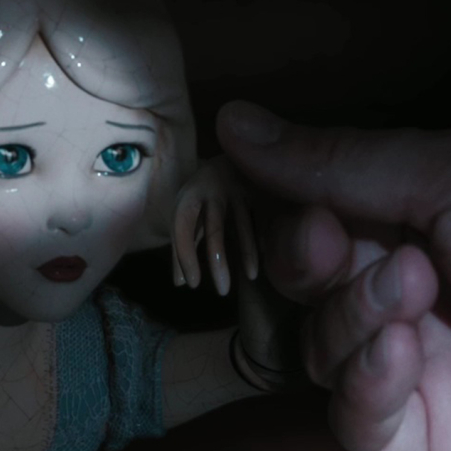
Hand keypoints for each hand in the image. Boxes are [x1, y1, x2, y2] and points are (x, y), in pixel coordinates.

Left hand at [171, 155, 258, 296]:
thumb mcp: (188, 214)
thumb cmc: (204, 195)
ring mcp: (238, 189)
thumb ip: (185, 245)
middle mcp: (212, 190)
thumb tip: (180, 283)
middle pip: (214, 230)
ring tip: (251, 277)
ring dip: (247, 253)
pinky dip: (266, 238)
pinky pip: (264, 218)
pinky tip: (270, 256)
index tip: (192, 284)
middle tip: (222, 293)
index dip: (184, 257)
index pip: (182, 229)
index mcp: (188, 197)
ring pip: (242, 226)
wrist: (230, 157)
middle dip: (218, 263)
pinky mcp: (259, 189)